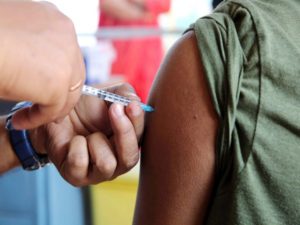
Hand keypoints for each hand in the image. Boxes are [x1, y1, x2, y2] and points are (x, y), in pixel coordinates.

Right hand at [0, 1, 84, 129]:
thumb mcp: (14, 37)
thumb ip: (34, 49)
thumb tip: (34, 70)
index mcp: (54, 21)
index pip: (67, 55)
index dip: (58, 76)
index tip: (44, 88)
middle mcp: (65, 35)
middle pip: (74, 74)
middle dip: (60, 95)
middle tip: (44, 109)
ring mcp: (66, 58)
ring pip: (68, 93)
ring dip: (49, 109)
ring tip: (28, 117)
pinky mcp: (58, 82)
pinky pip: (54, 109)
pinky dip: (37, 119)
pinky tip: (20, 120)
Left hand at [31, 83, 143, 185]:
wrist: (60, 113)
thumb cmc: (88, 107)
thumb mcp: (109, 95)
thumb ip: (125, 95)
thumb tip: (135, 102)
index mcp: (129, 145)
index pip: (140, 140)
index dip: (137, 122)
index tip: (131, 105)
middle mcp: (118, 163)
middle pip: (130, 158)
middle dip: (123, 131)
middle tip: (114, 108)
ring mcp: (98, 173)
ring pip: (106, 164)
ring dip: (95, 141)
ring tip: (87, 133)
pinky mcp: (76, 176)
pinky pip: (80, 162)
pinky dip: (76, 145)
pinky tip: (74, 141)